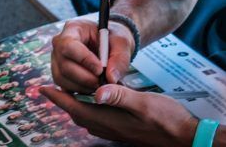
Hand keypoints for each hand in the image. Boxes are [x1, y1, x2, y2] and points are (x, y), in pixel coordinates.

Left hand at [40, 84, 196, 146]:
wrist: (184, 137)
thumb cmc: (166, 120)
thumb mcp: (143, 103)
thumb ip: (119, 96)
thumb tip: (97, 92)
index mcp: (109, 120)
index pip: (75, 107)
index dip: (57, 98)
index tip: (42, 89)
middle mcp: (108, 128)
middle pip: (77, 113)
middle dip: (63, 101)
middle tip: (51, 89)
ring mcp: (115, 131)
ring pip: (87, 117)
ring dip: (75, 105)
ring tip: (68, 92)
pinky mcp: (122, 130)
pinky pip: (98, 120)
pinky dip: (89, 109)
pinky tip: (95, 100)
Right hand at [50, 18, 134, 92]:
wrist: (108, 44)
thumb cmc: (113, 39)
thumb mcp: (122, 43)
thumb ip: (119, 59)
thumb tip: (111, 78)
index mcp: (72, 29)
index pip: (70, 46)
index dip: (84, 59)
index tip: (100, 69)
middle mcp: (59, 44)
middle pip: (64, 65)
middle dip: (85, 78)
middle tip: (103, 82)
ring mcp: (56, 60)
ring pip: (62, 79)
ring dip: (83, 86)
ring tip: (100, 85)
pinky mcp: (59, 75)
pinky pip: (64, 87)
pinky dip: (80, 91)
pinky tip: (94, 88)